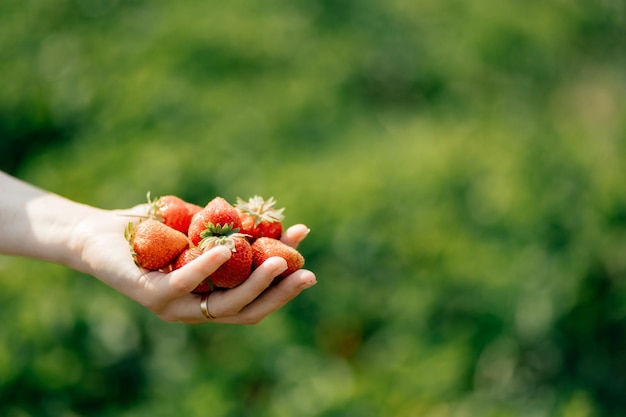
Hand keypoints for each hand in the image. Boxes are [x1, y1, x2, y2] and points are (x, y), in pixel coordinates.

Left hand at [75, 204, 316, 323]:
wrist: (97, 234)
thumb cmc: (153, 232)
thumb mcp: (199, 231)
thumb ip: (230, 234)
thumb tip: (272, 223)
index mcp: (208, 298)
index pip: (254, 299)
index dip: (282, 284)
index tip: (306, 260)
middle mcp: (195, 309)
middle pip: (246, 310)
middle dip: (280, 293)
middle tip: (307, 274)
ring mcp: (174, 305)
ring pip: (222, 304)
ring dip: (254, 284)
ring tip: (279, 262)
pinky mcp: (152, 293)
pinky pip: (185, 283)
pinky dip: (208, 267)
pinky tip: (227, 250)